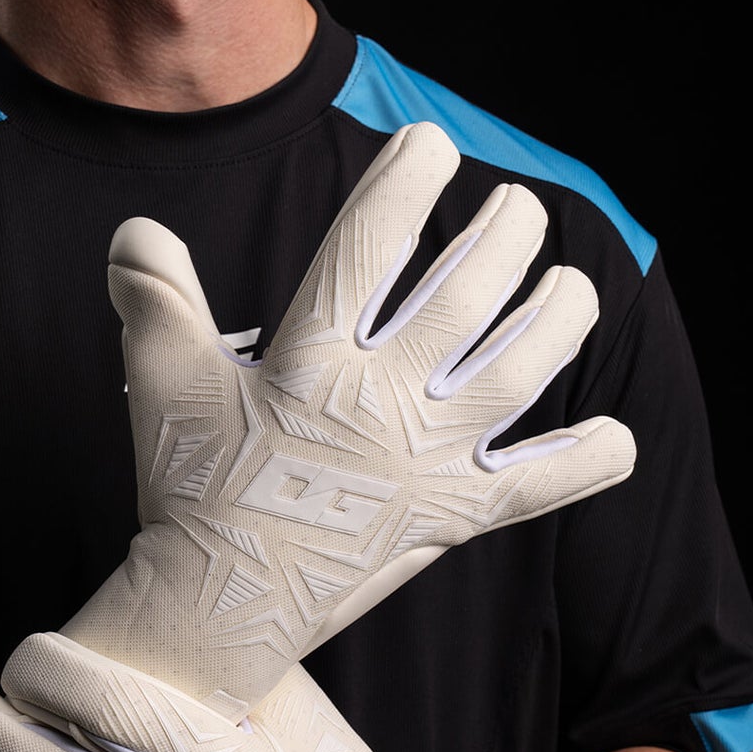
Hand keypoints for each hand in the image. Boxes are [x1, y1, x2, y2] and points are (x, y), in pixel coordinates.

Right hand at [61, 120, 636, 716]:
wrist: (216, 608)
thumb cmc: (189, 488)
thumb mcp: (162, 384)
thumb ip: (154, 297)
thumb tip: (136, 229)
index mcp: (309, 362)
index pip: (366, 249)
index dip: (403, 184)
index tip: (429, 143)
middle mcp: (377, 404)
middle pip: (463, 298)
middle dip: (502, 236)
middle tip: (516, 205)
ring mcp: (421, 464)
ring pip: (517, 375)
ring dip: (557, 320)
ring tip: (571, 282)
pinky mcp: (449, 520)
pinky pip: (533, 487)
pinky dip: (582, 463)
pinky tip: (616, 437)